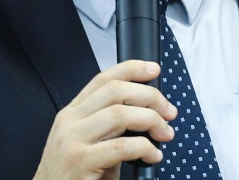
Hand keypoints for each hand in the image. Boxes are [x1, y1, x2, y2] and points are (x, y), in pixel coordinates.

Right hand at [33, 60, 176, 179]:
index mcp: (72, 113)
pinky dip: (144, 148)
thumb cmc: (75, 175)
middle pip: (116, 91)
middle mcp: (69, 121)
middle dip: (150, 96)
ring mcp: (72, 140)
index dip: (131, 69)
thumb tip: (147, 112)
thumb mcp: (89, 143)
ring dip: (151, 121)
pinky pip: (121, 147)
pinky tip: (152, 156)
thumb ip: (109, 126)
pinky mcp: (80, 161)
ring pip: (120, 114)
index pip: (103, 79)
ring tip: (165, 135)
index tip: (154, 69)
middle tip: (169, 113)